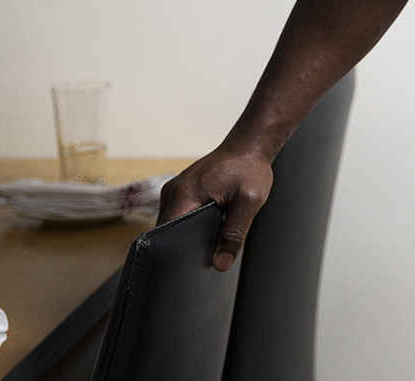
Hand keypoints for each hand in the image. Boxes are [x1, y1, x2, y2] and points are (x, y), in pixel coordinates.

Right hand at [157, 144, 274, 271]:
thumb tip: (220, 263)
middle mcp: (174, 191)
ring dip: (186, 234)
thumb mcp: (249, 202)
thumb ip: (234, 233)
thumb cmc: (249, 168)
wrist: (249, 147)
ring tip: (207, 241)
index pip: (165, 234)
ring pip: (172, 224)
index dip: (174, 252)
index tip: (186, 266)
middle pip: (166, 231)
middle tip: (204, 256)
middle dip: (183, 245)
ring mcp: (175, 190)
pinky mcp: (182, 190)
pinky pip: (178, 214)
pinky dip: (189, 223)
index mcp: (184, 193)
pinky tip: (207, 228)